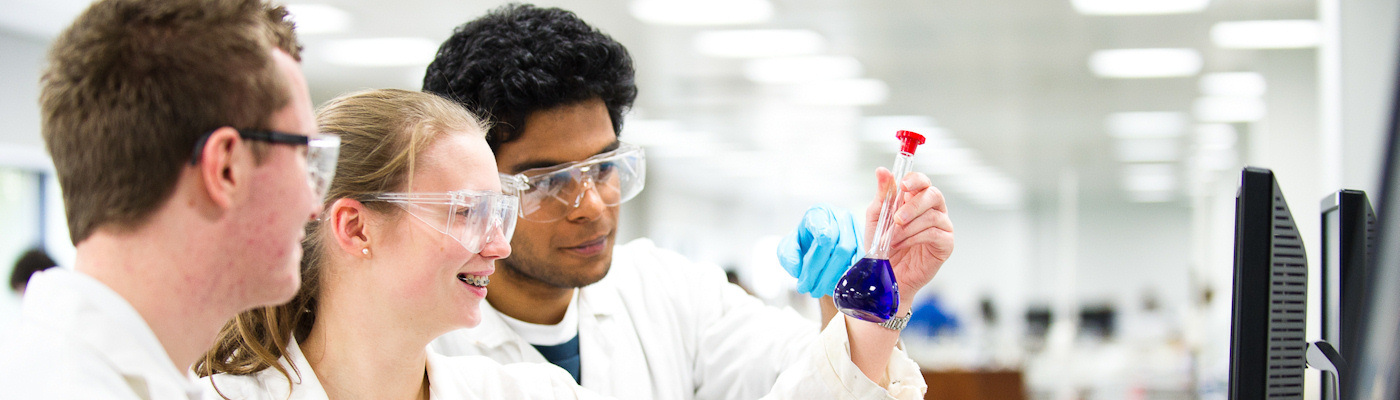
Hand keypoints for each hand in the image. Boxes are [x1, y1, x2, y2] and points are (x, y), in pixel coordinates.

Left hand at [776, 204, 862, 297]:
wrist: (816, 243)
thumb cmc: (803, 243)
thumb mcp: (788, 247)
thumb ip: (788, 256)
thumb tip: (797, 269)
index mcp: (819, 212)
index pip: (824, 232)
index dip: (817, 257)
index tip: (805, 276)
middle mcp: (840, 216)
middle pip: (840, 247)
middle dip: (823, 273)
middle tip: (810, 289)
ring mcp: (854, 227)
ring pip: (851, 254)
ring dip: (835, 277)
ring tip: (819, 290)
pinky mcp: (864, 240)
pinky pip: (861, 259)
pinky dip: (849, 275)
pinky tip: (835, 286)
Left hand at [863, 168, 953, 306]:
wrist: (885, 275)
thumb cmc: (882, 247)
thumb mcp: (877, 218)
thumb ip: (882, 195)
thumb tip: (882, 170)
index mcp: (915, 201)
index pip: (922, 182)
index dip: (916, 180)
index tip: (904, 186)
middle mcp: (932, 210)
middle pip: (933, 195)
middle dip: (913, 205)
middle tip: (897, 218)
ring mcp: (942, 227)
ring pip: (932, 216)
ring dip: (908, 227)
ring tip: (893, 240)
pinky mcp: (946, 244)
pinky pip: (935, 233)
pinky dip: (915, 237)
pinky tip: (903, 244)